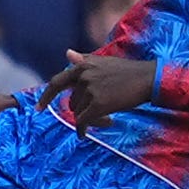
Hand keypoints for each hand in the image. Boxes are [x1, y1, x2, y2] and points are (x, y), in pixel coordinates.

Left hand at [46, 49, 162, 119]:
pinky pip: (83, 121)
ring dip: (89, 118)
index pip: (57, 82)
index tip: (38, 108)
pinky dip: (81, 129)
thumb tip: (67, 53)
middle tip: (98, 114)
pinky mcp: (99, 104)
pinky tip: (83, 135)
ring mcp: (90, 90)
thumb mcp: (104, 61)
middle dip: (82, 110)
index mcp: (82, 65)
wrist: (149, 79)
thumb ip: (84, 60)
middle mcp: (83, 76)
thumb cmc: (128, 71)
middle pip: (72, 101)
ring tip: (107, 118)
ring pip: (78, 111)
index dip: (46, 96)